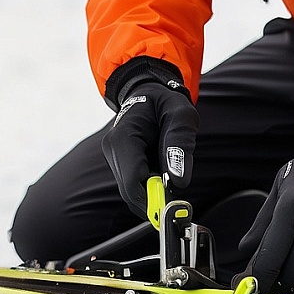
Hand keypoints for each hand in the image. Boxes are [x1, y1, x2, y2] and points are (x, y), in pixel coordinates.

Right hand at [102, 75, 198, 218]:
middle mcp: (112, 151)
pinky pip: (134, 187)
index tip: (177, 201)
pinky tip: (162, 173)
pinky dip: (150, 189)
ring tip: (171, 175)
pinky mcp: (119, 165)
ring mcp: (113, 159)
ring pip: (132, 193)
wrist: (149, 92)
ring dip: (154, 194)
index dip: (155, 198)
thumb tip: (178, 182)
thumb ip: (180, 144)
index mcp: (123, 137)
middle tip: (179, 193)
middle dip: (156, 198)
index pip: (133, 182)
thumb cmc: (166, 102)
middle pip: (130, 193)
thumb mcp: (181, 115)